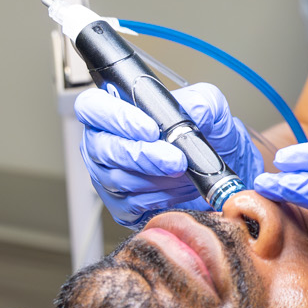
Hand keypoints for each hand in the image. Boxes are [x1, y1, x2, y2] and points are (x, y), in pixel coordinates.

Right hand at [74, 83, 263, 225]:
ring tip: (185, 172)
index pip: (93, 107)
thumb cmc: (205, 131)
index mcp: (114, 108)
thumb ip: (199, 102)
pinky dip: (160, 198)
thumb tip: (191, 113)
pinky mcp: (120, 205)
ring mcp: (106, 175)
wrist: (215, 166)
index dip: (115, 118)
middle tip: (175, 161)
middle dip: (142, 156)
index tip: (149, 129)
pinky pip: (131, 204)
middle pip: (103, 149)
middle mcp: (103, 141)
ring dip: (157, 179)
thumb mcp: (209, 105)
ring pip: (118, 179)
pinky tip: (179, 189)